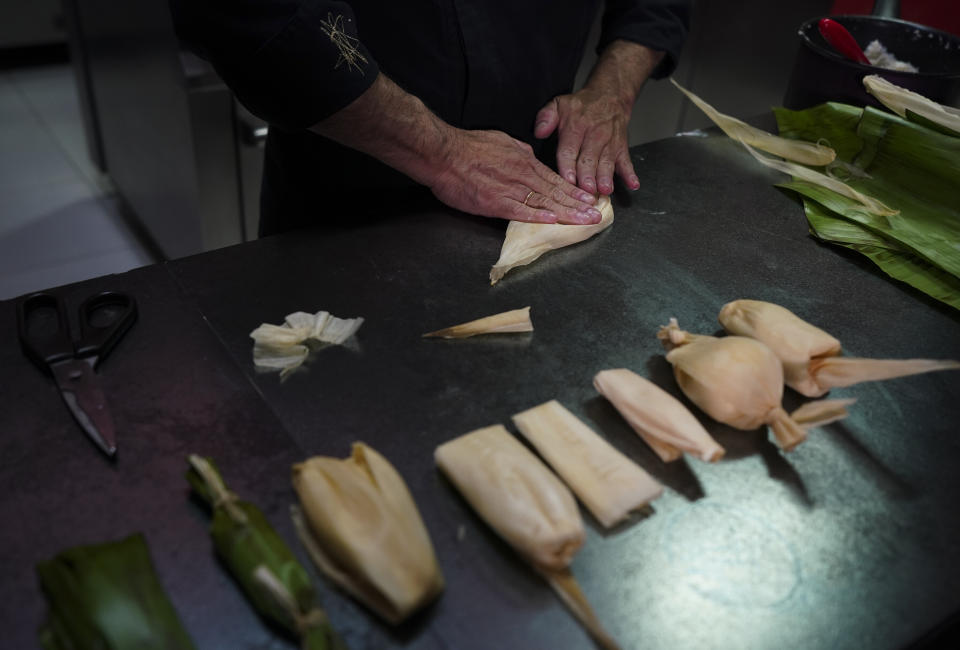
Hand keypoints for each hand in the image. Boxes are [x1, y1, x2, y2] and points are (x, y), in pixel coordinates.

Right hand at [428, 128, 602, 224]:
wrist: (444, 153)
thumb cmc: (468, 146)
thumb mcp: (501, 141)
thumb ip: (518, 152)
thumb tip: (529, 157)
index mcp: (523, 161)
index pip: (555, 179)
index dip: (574, 191)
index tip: (589, 199)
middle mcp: (522, 175)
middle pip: (556, 192)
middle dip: (579, 205)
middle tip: (597, 215)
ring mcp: (509, 189)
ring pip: (544, 203)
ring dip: (568, 213)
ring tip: (585, 221)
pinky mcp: (495, 202)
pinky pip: (521, 211)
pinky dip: (539, 216)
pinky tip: (554, 222)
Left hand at [534, 88, 636, 195]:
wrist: (610, 96)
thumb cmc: (581, 107)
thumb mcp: (558, 104)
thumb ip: (545, 118)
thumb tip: (539, 132)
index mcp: (575, 127)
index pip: (569, 149)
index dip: (568, 165)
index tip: (567, 179)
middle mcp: (594, 135)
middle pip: (589, 159)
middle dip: (588, 176)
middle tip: (586, 190)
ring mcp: (609, 142)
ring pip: (607, 162)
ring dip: (606, 177)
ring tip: (605, 190)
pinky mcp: (622, 148)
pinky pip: (627, 161)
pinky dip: (630, 174)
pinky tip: (633, 184)